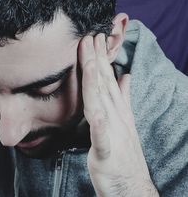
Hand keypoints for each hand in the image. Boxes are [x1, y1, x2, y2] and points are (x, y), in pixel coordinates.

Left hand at [79, 34, 157, 196]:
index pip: (106, 78)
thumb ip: (123, 96)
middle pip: (102, 84)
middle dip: (95, 60)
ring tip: (89, 63)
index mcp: (116, 109)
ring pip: (101, 104)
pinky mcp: (105, 153)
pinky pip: (101, 138)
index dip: (99, 57)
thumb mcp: (122, 119)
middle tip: (89, 36)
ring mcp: (111, 133)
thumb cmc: (122, 151)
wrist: (130, 184)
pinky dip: (100, 126)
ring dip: (95, 83)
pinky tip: (98, 114)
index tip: (92, 37)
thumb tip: (124, 75)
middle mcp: (115, 116)